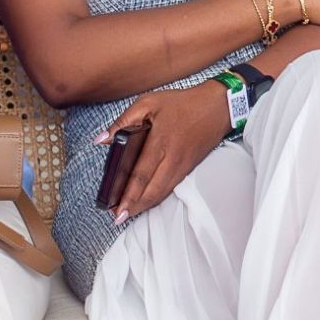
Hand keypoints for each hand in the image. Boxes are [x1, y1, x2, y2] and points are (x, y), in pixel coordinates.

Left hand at [97, 83, 230, 223]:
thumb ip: (123, 121)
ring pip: (162, 192)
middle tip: (117, 217)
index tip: (115, 208)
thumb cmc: (182, 103)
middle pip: (151, 190)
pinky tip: (147, 201)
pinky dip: (157, 197)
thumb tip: (101, 139)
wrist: (218, 107)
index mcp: (160, 142)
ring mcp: (182, 165)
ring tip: (128, 213)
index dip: (128, 194)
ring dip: (145, 205)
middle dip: (134, 206)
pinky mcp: (189, 168)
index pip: (141, 174)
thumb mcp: (148, 102)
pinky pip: (171, 187)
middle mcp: (173, 158)